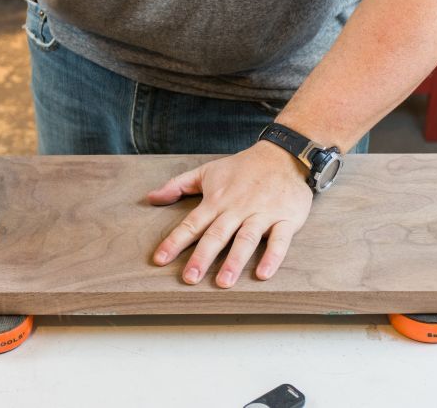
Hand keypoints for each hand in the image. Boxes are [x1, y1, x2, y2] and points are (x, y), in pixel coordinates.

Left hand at [148, 141, 312, 287]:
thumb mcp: (207, 172)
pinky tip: (263, 274)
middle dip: (202, 257)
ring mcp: (262, 214)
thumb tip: (151, 197)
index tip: (160, 260)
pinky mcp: (286, 218)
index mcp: (217, 201)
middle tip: (190, 279)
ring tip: (223, 282)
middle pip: (217, 235)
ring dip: (235, 261)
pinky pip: (279, 240)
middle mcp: (237, 209)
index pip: (192, 224)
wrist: (283, 155)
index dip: (175, 242)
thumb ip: (178, 185)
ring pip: (246, 239)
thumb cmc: (242, 168)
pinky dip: (272, 256)